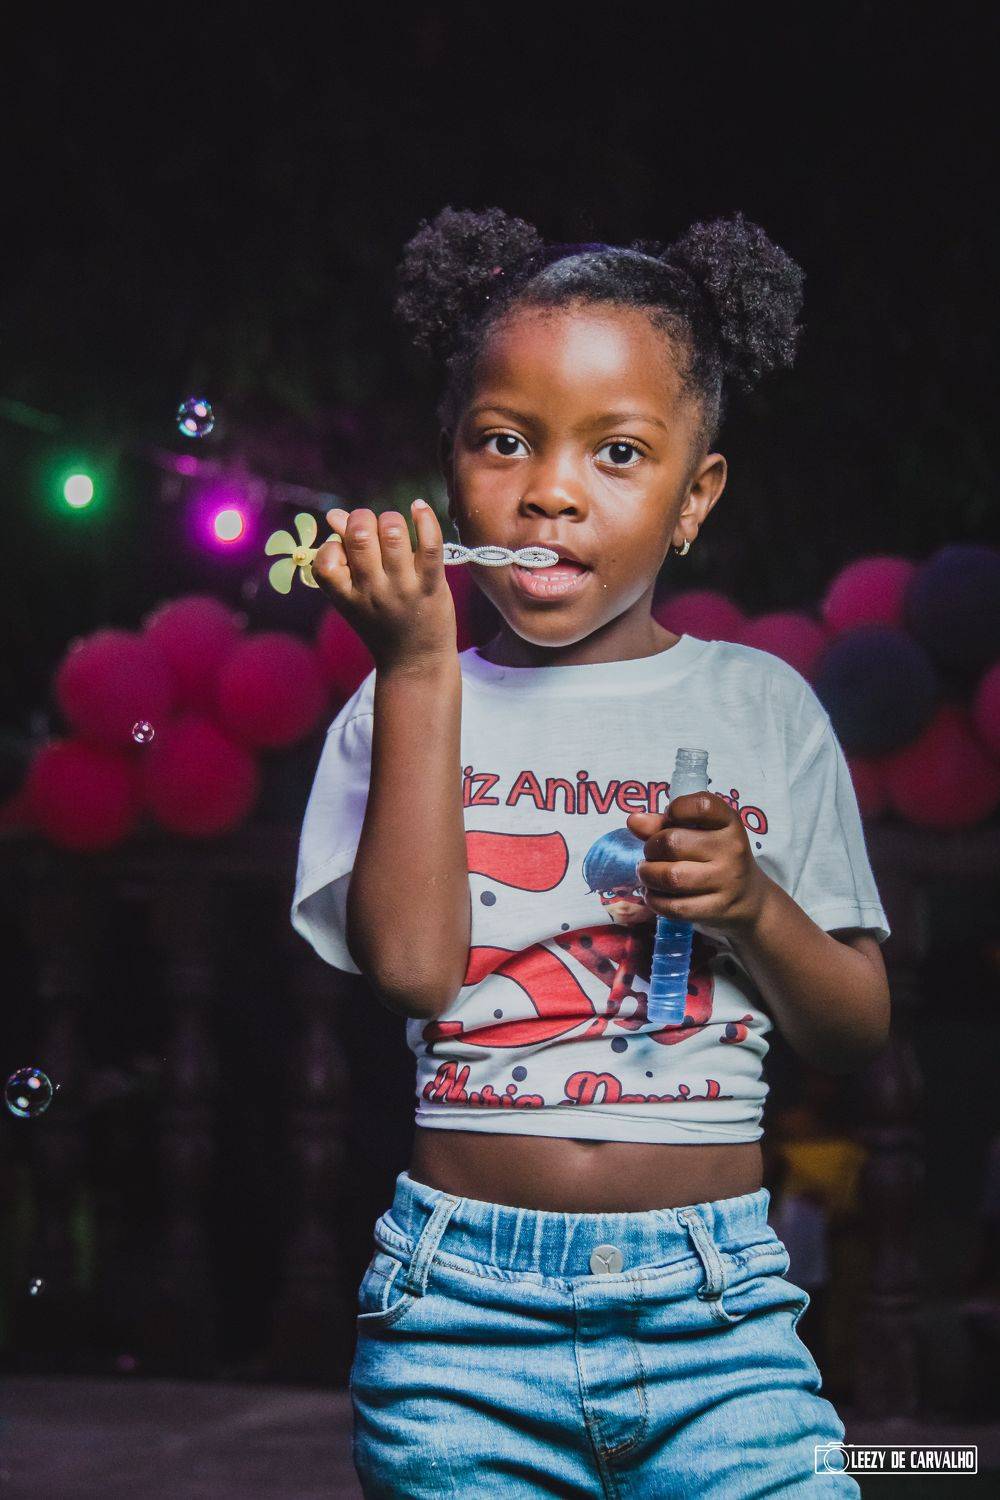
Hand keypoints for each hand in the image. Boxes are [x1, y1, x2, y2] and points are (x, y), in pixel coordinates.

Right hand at [311, 502, 457, 671]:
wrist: (415, 661)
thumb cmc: (382, 621)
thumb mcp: (354, 596)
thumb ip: (344, 555)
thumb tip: (335, 515)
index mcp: (346, 595)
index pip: (325, 559)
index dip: (333, 543)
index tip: (345, 549)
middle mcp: (372, 591)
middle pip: (360, 536)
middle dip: (363, 518)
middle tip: (371, 528)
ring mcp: (402, 588)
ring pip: (393, 534)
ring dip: (391, 519)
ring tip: (394, 527)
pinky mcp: (431, 586)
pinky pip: (430, 545)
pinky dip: (425, 519)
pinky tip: (419, 507)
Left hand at [626, 793, 769, 939]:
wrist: (748, 899)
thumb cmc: (715, 858)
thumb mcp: (699, 833)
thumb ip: (664, 823)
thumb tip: (633, 821)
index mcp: (729, 823)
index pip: (701, 805)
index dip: (676, 809)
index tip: (669, 819)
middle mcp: (731, 849)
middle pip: (672, 842)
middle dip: (651, 848)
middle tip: (651, 854)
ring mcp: (725, 881)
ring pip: (670, 876)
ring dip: (648, 875)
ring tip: (647, 873)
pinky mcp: (716, 909)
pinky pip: (674, 906)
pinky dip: (654, 900)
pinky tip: (654, 894)